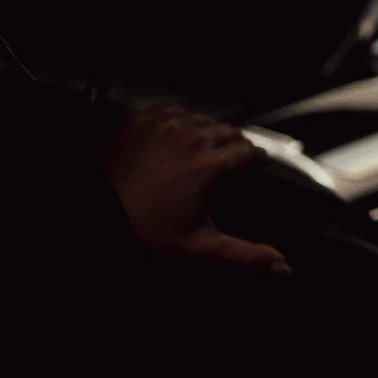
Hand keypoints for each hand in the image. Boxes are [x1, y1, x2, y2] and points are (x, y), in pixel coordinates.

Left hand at [98, 104, 291, 273]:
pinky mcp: (142, 119)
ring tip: (199, 148)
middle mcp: (194, 136)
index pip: (250, 151)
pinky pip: (171, 111)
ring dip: (206, 131)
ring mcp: (167, 124)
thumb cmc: (146, 229)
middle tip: (226, 162)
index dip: (254, 161)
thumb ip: (246, 255)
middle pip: (228, 130)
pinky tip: (172, 136)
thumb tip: (283, 266)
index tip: (252, 168)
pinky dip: (177, 121)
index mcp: (214, 165)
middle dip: (232, 145)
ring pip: (201, 118)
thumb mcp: (200, 247)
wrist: (94, 212)